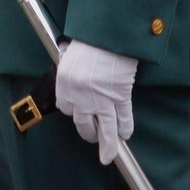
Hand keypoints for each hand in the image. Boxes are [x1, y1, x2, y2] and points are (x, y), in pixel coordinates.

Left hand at [55, 39, 137, 164]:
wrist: (107, 34)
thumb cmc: (89, 40)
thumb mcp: (70, 56)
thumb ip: (71, 71)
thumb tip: (74, 77)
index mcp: (64, 83)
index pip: (66, 108)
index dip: (75, 112)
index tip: (81, 114)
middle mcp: (79, 95)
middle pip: (82, 123)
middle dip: (88, 132)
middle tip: (93, 137)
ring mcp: (100, 98)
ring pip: (104, 129)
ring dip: (107, 144)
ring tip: (107, 155)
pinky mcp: (119, 96)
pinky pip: (123, 119)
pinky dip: (125, 129)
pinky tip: (125, 136)